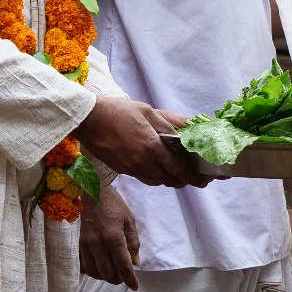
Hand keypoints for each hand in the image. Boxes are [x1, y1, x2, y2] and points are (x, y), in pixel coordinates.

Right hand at [75, 96, 206, 187]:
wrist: (88, 120)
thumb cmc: (118, 111)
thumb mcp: (147, 111)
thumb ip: (168, 124)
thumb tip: (187, 131)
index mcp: (151, 147)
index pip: (178, 169)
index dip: (192, 177)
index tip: (204, 181)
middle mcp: (142, 162)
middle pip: (170, 180)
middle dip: (185, 181)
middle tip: (195, 178)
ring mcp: (131, 169)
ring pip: (157, 181)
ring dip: (170, 179)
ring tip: (178, 173)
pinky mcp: (122, 170)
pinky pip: (145, 178)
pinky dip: (155, 177)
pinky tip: (158, 169)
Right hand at [80, 185, 139, 289]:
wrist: (91, 192)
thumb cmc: (113, 204)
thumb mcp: (129, 220)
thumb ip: (133, 243)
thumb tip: (135, 263)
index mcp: (113, 238)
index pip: (123, 266)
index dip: (130, 279)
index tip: (134, 287)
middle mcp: (98, 244)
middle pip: (107, 273)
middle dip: (117, 279)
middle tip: (123, 277)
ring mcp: (85, 245)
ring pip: (94, 272)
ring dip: (104, 276)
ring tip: (111, 272)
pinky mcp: (77, 243)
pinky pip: (82, 265)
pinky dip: (91, 270)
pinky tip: (98, 265)